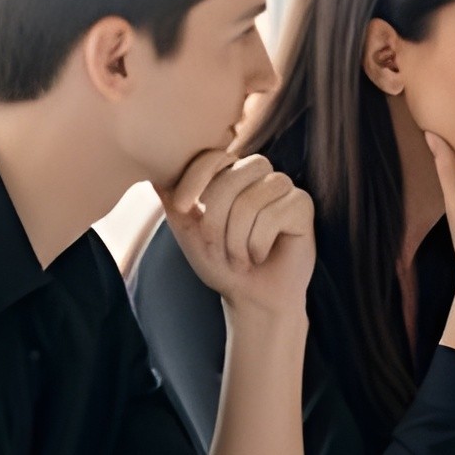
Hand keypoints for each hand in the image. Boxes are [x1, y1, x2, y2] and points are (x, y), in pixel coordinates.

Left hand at [165, 112, 313, 320]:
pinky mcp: (302, 204)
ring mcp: (282, 187)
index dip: (194, 178)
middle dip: (215, 220)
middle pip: (232, 177)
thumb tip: (152, 169)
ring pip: (251, 201)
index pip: (212, 156)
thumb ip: (172, 198)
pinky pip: (274, 215)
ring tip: (239, 259)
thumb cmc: (220, 263)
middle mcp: (257, 174)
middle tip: (216, 249)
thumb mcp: (187, 229)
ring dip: (236, 240)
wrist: (251, 298)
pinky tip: (259, 256)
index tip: (182, 208)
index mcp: (229, 173)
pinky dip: (257, 245)